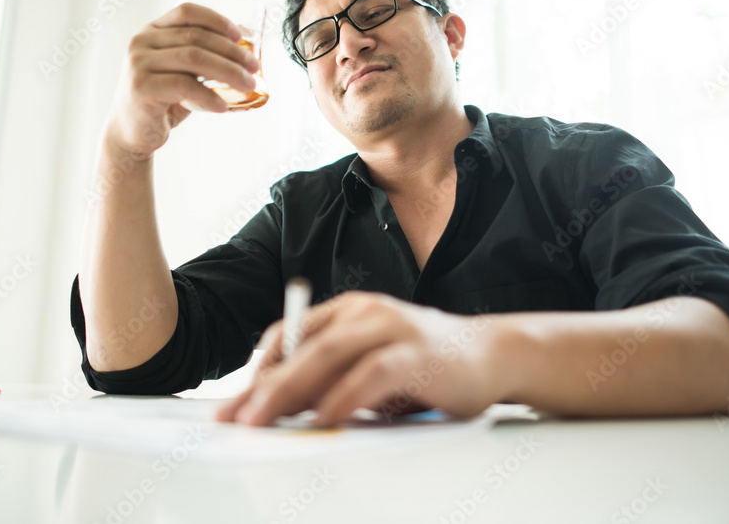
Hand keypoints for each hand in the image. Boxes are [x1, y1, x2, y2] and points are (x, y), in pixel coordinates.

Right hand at [102, 2, 260, 158]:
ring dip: (228, 72)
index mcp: (152, 32)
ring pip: (193, 58)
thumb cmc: (160, 101)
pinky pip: (184, 86)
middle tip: (255, 67)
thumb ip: (200, 60)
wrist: (129, 132)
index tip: (240, 35)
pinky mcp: (141, 88)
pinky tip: (223, 106)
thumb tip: (244, 52)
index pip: (186, 12)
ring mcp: (139, 64)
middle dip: (232, 52)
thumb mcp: (179, 73)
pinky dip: (209, 96)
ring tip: (248, 85)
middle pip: (196, 38)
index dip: (216, 20)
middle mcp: (142, 42)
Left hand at [213, 291, 503, 426]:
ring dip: (290, 389)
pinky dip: (344, 395)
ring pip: (329, 354)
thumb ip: (332, 375)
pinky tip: (325, 417)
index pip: (290, 333)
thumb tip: (283, 406)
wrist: (491, 353)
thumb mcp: (370, 362)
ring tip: (264, 419)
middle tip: (236, 418)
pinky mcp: (417, 353)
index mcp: (350, 310)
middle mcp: (366, 311)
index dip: (260, 368)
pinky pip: (372, 373)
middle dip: (264, 385)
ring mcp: (393, 328)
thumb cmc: (426, 363)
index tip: (237, 404)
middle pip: (302, 346)